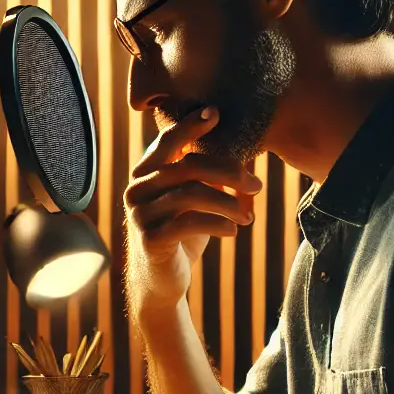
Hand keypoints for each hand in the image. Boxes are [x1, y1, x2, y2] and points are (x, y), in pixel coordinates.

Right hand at [123, 107, 261, 318]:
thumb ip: (202, 177)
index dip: (190, 125)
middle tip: (256, 185)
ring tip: (248, 215)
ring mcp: (141, 214)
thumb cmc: (180, 234)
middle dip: (228, 172)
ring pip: (191, 194)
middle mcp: (137, 190)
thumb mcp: (190, 201)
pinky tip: (234, 231)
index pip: (167, 141)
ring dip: (228, 203)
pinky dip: (219, 224)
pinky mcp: (151, 239)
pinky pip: (190, 222)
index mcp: (145, 174)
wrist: (160, 280)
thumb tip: (239, 152)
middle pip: (187, 166)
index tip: (215, 113)